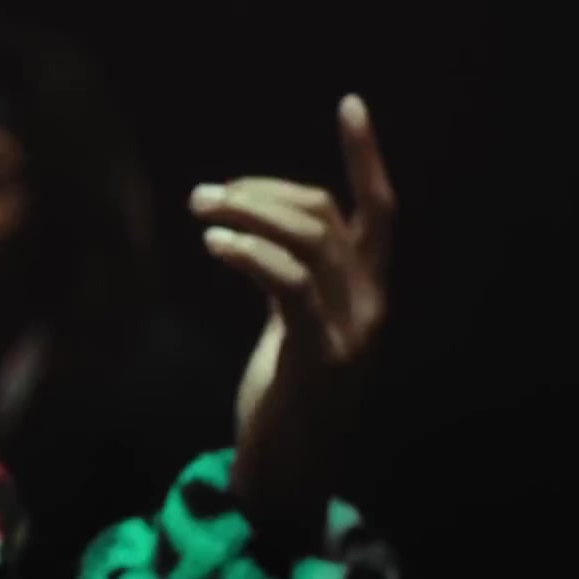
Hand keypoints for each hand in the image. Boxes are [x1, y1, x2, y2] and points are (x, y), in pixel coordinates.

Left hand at [189, 94, 394, 529]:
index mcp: (368, 292)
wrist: (290, 474)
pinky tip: (214, 244)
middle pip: (326, 215)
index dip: (366, 156)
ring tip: (200, 209)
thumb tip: (254, 224)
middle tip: (205, 193)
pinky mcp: (321, 357)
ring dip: (248, 213)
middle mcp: (371, 305)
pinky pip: (289, 284)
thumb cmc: (285, 398)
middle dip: (262, 190)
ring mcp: (351, 331)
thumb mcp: (293, 326)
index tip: (351, 104)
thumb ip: (290, 276)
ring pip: (309, 241)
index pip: (378, 209)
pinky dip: (251, 254)